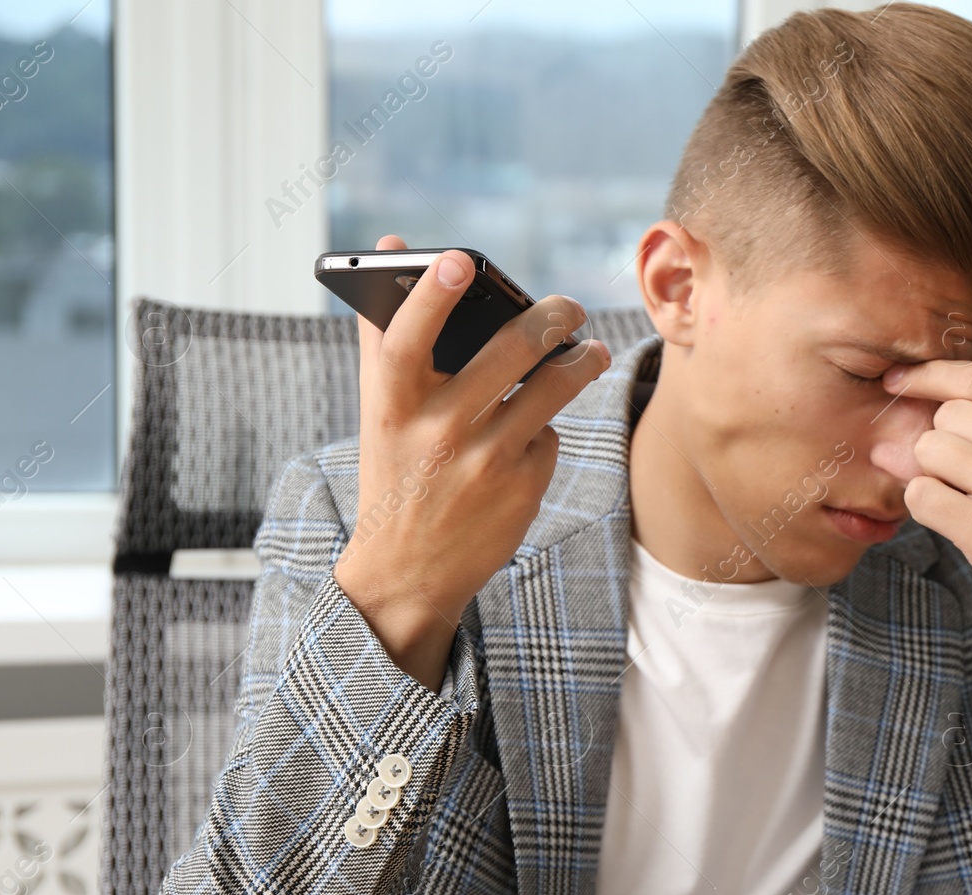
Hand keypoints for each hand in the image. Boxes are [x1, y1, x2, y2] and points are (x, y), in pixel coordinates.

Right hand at [332, 236, 609, 686]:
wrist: (407, 572)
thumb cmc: (395, 472)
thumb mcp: (379, 411)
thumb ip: (385, 331)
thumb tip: (391, 246)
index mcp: (391, 408)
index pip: (406, 342)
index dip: (432, 298)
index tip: (462, 260)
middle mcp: (437, 434)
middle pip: (507, 354)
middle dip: (550, 317)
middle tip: (570, 306)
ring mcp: (484, 464)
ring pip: (551, 391)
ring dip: (580, 362)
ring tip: (592, 351)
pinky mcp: (522, 489)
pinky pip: (551, 436)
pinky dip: (548, 426)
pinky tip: (538, 431)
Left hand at [880, 360, 971, 787]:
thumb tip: (903, 418)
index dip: (927, 375)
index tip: (897, 381)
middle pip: (947, 415)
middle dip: (943, 444)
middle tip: (969, 480)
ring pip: (928, 452)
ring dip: (932, 476)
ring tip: (969, 503)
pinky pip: (920, 496)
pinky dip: (926, 508)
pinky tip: (957, 522)